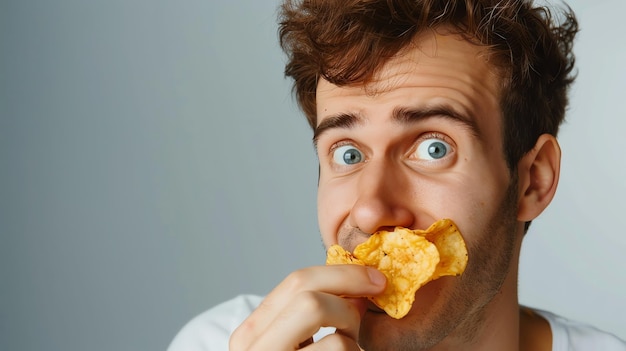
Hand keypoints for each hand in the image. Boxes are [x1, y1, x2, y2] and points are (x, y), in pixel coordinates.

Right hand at [229, 264, 385, 349]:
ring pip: (326, 324)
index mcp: (251, 335)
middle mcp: (254, 348)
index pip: (296, 282)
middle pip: (307, 293)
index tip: (374, 277)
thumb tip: (361, 285)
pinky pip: (339, 348)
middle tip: (376, 296)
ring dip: (352, 333)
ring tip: (351, 347)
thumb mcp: (294, 344)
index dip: (342, 274)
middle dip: (348, 288)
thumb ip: (311, 316)